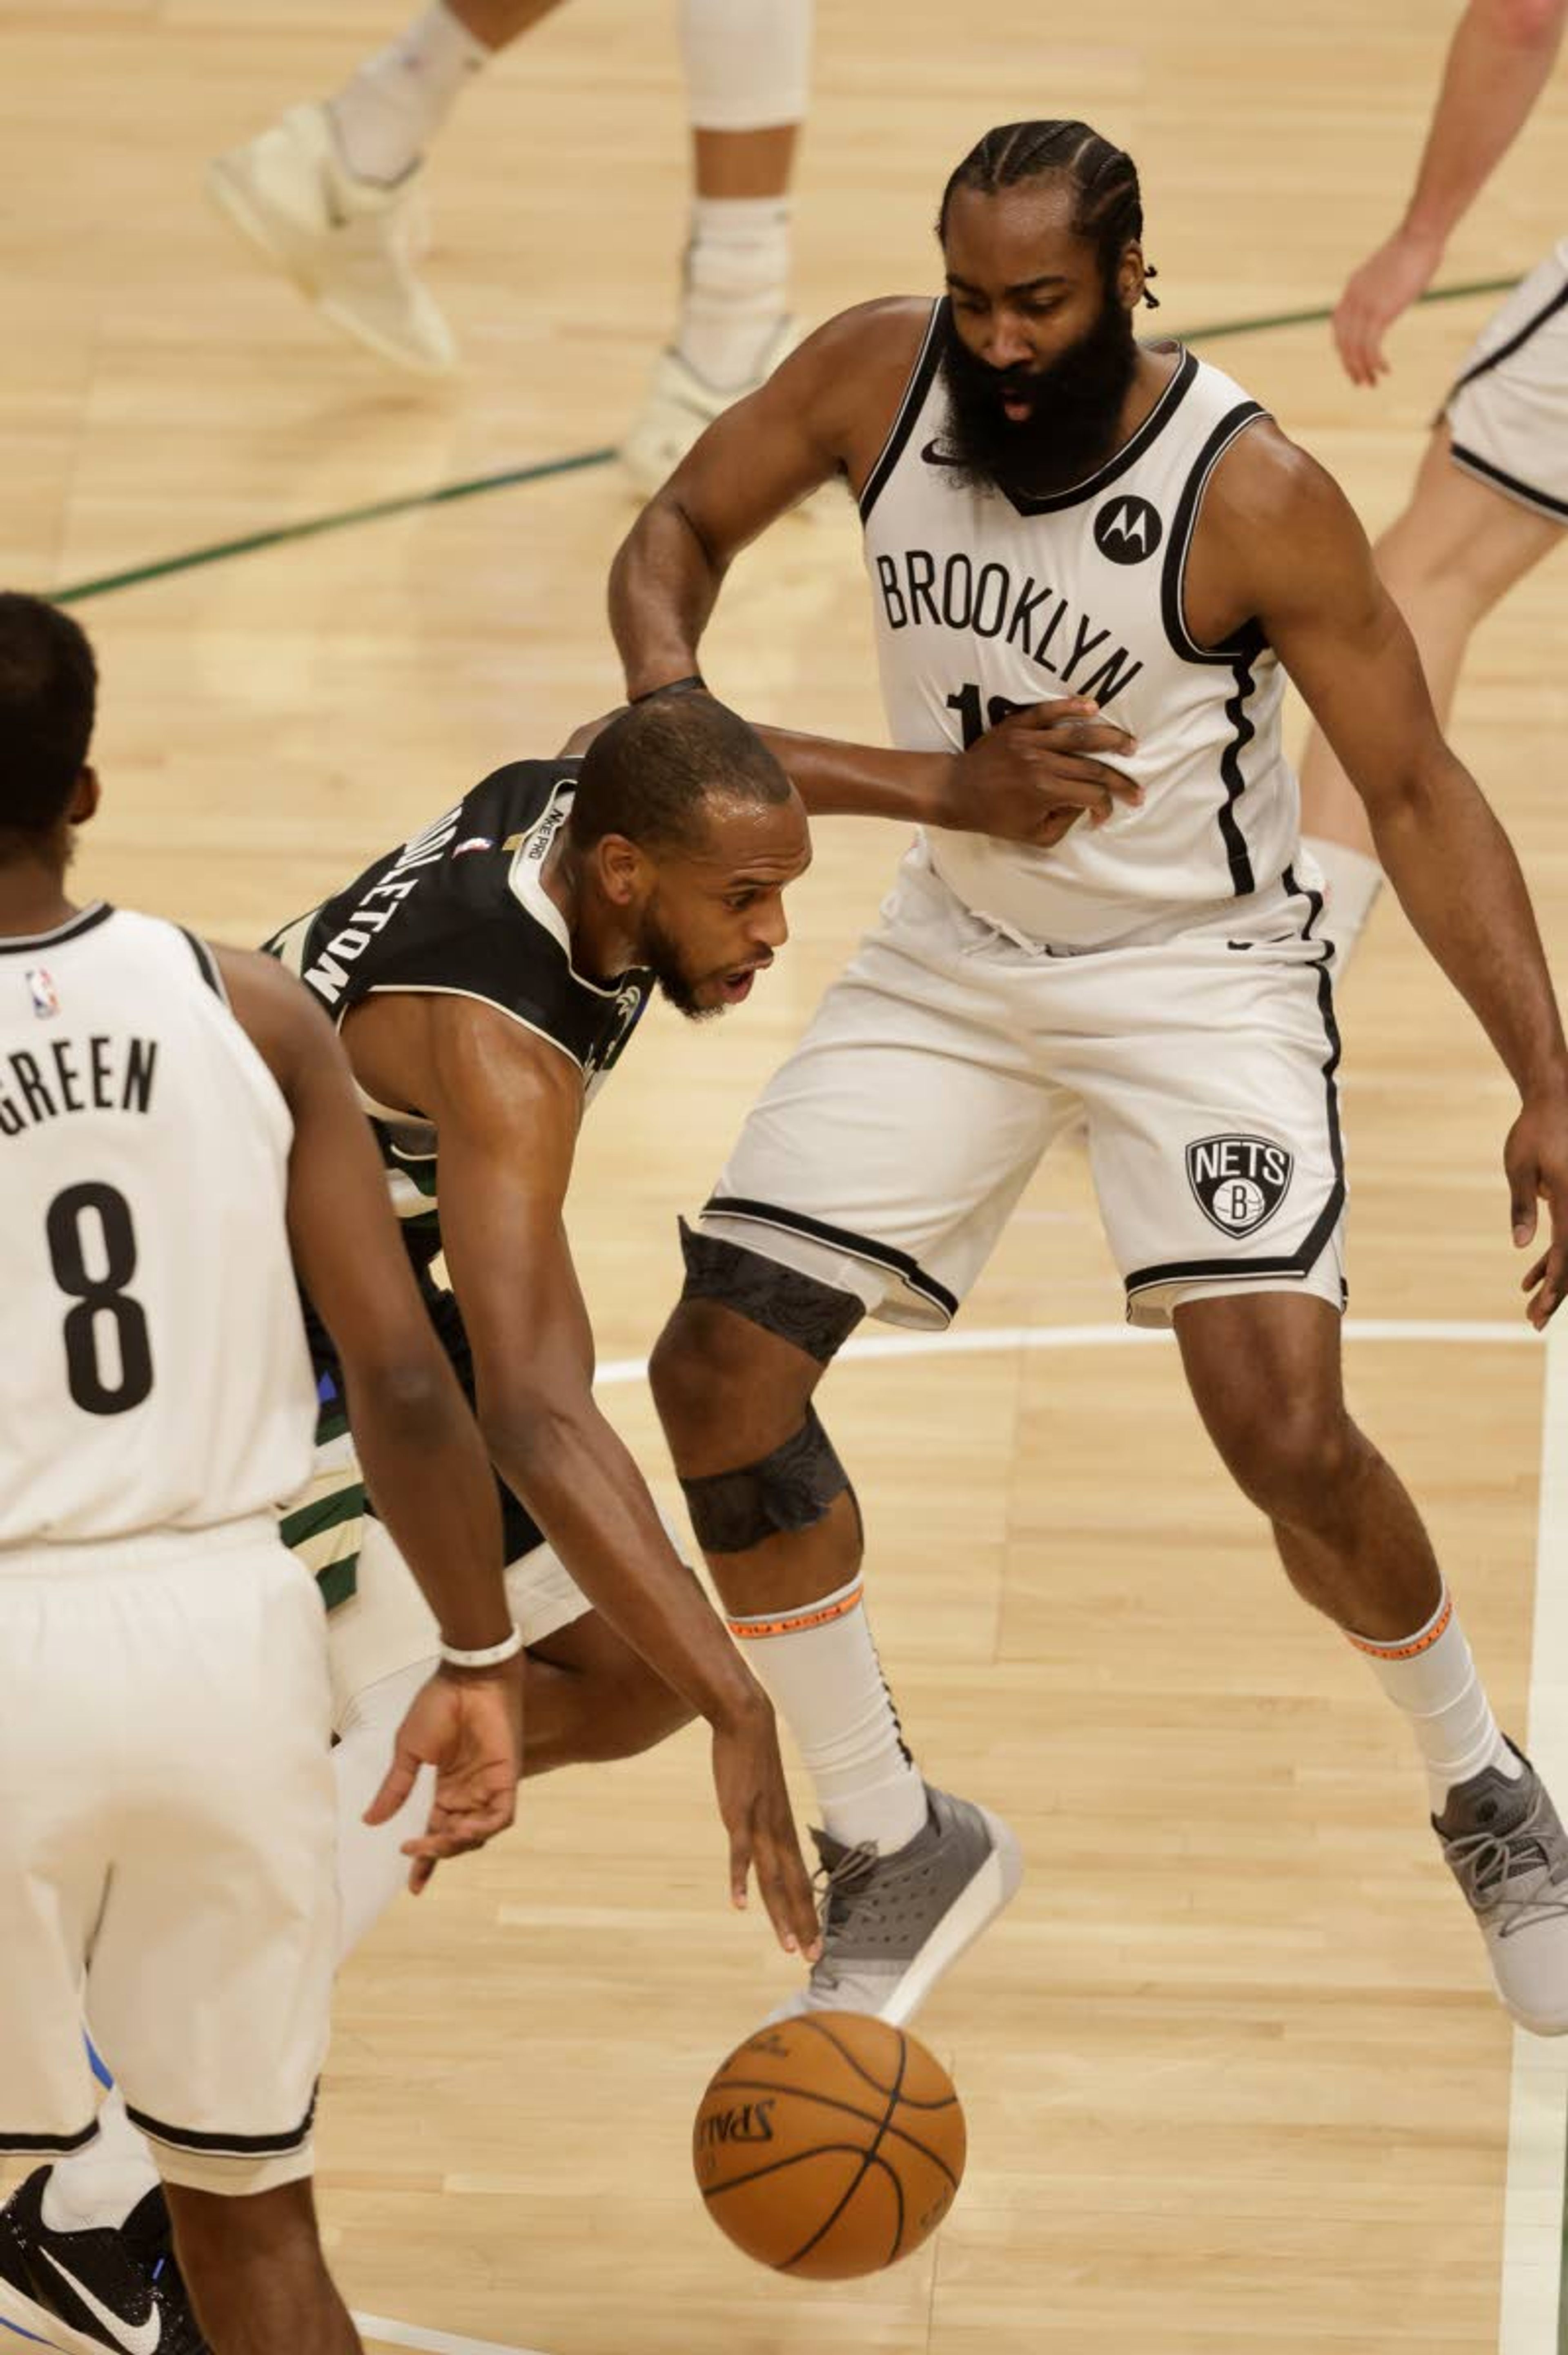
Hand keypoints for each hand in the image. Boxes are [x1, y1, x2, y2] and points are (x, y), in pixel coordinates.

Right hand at [364, 1660, 523, 1892]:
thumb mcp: (408, 1752)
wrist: (466, 1677)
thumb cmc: (437, 1706)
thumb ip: (395, 1788)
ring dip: (456, 1844)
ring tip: (437, 1840)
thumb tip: (369, 1821)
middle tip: (413, 1851)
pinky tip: (462, 1829)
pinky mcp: (506, 1778)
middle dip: (435, 1853)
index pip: (435, 1834)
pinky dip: (483, 1829)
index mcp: (443, 1790)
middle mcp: (467, 1794)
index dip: (425, 1861)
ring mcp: (487, 1787)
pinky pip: (500, 1816)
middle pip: (454, 1839)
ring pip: (477, 1834)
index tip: (413, 1887)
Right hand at [710, 1695, 821, 1961]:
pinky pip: (740, 1854)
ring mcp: (759, 1825)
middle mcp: (777, 1832)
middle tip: (811, 1958)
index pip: (801, 1881)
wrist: (748, 1723)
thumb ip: (765, 1821)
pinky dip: (740, 1880)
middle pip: (793, 1887)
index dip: (808, 1914)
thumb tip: (765, 1840)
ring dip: (779, 1914)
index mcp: (784, 1830)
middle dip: (803, 1924)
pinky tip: (739, 1904)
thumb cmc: (753, 1760)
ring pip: (773, 1878)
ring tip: (787, 1946)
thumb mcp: (765, 1796)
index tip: (816, 1944)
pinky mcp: (738, 1815)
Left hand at [938, 697, 1141, 843]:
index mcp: (1045, 791)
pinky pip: (1048, 711)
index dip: (1105, 806)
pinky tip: (1093, 706)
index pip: (1091, 795)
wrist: (956, 791)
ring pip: (1079, 735)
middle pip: (1093, 767)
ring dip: (1110, 739)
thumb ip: (1064, 823)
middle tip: (1138, 788)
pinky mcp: (1017, 726)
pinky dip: (1071, 706)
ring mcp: (1030, 741)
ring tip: (1131, 745)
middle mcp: (1042, 763)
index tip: (1104, 815)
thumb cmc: (993, 817)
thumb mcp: (1031, 835)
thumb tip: (1085, 805)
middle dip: (1119, 780)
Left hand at [1332, 227, 1444, 386]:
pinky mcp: (1379, 312)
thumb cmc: (1414, 248)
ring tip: (1371, 383)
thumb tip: (1396, 293)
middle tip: (1359, 381)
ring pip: (1354, 349)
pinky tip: (1385, 370)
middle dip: (1349, 365)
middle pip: (1343, 341)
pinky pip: (1370, 347)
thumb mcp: (1390, 272)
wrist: (1419, 235)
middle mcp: (1353, 299)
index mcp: (1353, 288)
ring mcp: (1364, 306)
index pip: (1338, 325)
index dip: (1343, 347)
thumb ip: (1385, 288)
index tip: (1352, 360)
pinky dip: (1375, 363)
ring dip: (1362, 370)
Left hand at [1506, 1090, 1567, 1328]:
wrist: (1559, 1099)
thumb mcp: (1519, 1165)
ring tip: (1532, 1305)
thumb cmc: (1536, 1130)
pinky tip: (1533, 1275)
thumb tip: (1522, 1246)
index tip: (1540, 1311)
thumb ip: (1522, 1206)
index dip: (1556, 1288)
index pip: (1567, 1255)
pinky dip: (1555, 1256)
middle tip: (1534, 1321)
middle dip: (1557, 1293)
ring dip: (1556, 1278)